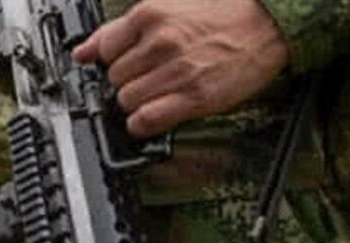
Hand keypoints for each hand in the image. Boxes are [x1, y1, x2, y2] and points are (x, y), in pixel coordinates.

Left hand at [73, 0, 288, 136]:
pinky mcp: (193, 97)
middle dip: (125, 82)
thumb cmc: (219, 16)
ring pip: (126, 100)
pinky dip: (142, 124)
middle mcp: (160, 42)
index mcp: (151, 15)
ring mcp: (176, 71)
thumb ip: (119, 30)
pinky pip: (146, 119)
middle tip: (145, 80)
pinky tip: (150, 117)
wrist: (267, 25)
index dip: (110, 62)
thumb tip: (82, 52)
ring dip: (134, 104)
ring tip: (154, 96)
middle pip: (114, 78)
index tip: (119, 68)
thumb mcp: (166, 8)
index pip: (103, 49)